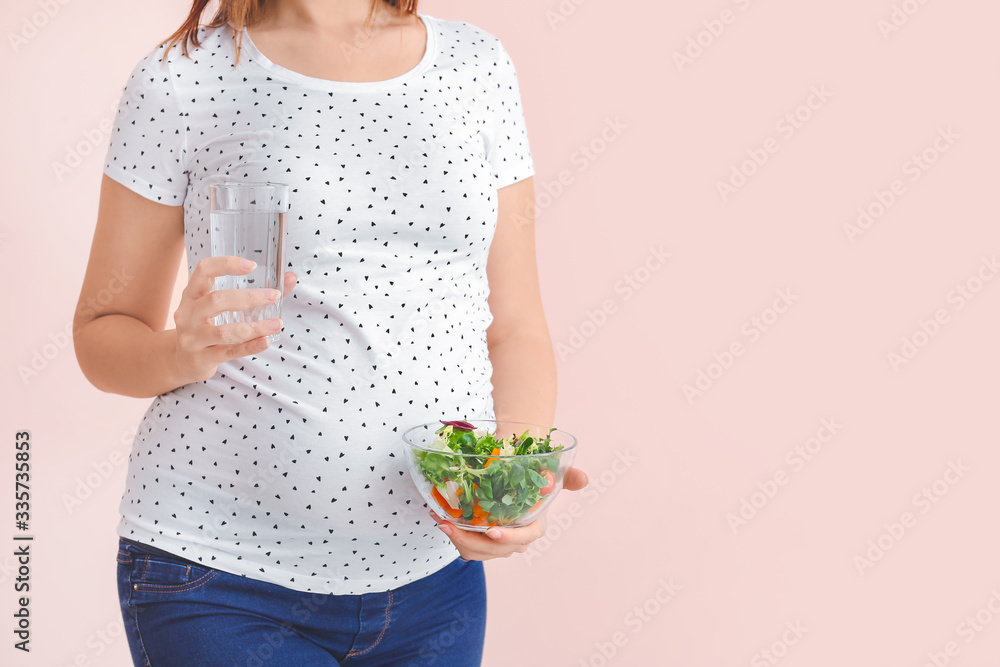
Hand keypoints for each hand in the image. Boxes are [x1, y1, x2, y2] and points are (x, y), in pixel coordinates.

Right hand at [172, 256, 296, 382]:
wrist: (182, 360)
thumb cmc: (207, 326)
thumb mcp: (220, 306)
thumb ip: (257, 291)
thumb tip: (291, 277)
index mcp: (192, 294)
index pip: (204, 270)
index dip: (226, 264)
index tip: (252, 265)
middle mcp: (188, 314)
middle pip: (216, 300)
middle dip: (249, 298)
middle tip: (274, 296)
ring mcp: (192, 338)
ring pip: (224, 332)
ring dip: (254, 327)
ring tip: (277, 324)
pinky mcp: (202, 358)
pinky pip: (229, 352)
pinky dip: (250, 347)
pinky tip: (266, 341)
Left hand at [431, 465, 588, 560]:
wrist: (516, 478)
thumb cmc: (535, 479)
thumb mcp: (554, 476)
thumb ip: (568, 477)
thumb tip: (583, 479)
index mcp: (533, 528)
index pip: (523, 539)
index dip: (507, 538)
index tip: (491, 531)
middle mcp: (514, 541)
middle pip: (492, 550)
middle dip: (470, 540)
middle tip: (450, 524)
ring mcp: (496, 544)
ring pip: (476, 552)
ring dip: (457, 539)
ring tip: (441, 521)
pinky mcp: (480, 541)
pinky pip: (466, 546)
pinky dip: (453, 535)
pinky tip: (441, 518)